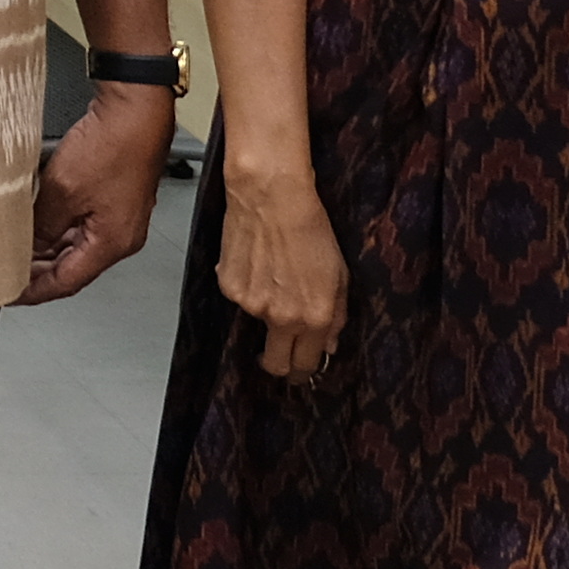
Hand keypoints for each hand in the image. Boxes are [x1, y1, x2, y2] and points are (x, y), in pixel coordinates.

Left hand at [23, 86, 169, 304]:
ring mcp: (120, 217)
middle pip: (73, 266)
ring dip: (48, 248)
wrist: (136, 110)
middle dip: (39, 271)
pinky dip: (59, 228)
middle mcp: (121, 236)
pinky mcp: (116, 197)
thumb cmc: (113, 145)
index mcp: (112, 244)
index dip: (35, 291)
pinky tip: (37, 221)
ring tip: (16, 248)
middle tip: (7, 273)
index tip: (11, 295)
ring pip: (77, 244)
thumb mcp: (62, 191)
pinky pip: (82, 224)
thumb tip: (28, 245)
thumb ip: (43, 225)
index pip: (67, 282)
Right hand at [210, 157, 347, 379]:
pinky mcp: (229, 286)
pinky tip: (256, 262)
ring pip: (258, 322)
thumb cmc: (312, 230)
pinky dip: (248, 286)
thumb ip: (336, 316)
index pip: (305, 365)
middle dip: (280, 363)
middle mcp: (281, 318)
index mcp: (314, 318)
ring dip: (266, 309)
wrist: (272, 198)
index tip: (302, 368)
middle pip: (275, 364)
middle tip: (282, 350)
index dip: (304, 371)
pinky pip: (240, 298)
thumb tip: (328, 343)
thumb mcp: (340, 276)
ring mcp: (251, 304)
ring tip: (273, 274)